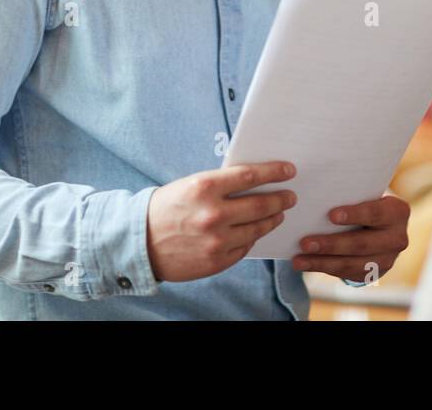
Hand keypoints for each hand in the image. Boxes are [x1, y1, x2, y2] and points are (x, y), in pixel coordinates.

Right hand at [147, 161, 297, 282]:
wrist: (140, 241)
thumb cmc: (167, 208)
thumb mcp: (191, 185)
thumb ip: (221, 185)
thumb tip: (255, 182)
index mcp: (204, 187)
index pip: (250, 176)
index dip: (274, 172)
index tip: (289, 170)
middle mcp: (213, 214)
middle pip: (260, 205)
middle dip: (281, 199)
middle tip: (290, 196)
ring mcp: (216, 240)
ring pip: (257, 228)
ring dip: (272, 219)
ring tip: (278, 213)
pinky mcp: (216, 261)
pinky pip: (245, 247)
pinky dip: (252, 238)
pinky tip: (256, 231)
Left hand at [292, 192, 409, 283]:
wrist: (380, 224)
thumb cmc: (365, 200)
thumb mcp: (365, 193)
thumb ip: (350, 193)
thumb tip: (316, 190)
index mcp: (397, 212)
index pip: (375, 213)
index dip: (354, 215)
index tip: (331, 215)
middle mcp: (397, 238)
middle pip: (361, 244)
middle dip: (331, 245)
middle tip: (305, 242)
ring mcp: (387, 260)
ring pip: (351, 264)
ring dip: (322, 262)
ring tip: (298, 260)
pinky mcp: (373, 273)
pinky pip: (346, 273)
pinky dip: (323, 268)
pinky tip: (304, 263)